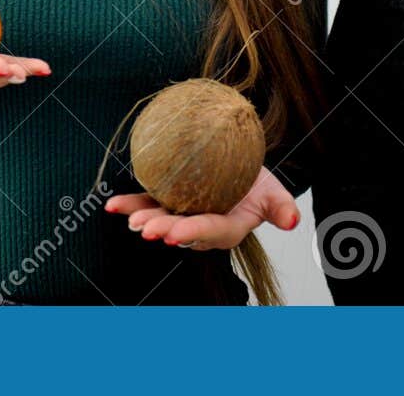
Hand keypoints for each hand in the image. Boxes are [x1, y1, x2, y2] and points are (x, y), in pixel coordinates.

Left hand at [104, 166, 300, 250]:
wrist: (241, 168)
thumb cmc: (258, 184)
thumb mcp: (275, 192)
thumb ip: (281, 208)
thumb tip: (292, 221)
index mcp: (227, 227)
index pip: (211, 232)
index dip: (194, 234)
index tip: (177, 236)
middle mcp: (200, 225)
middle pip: (181, 229)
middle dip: (163, 230)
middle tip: (147, 229)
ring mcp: (182, 213)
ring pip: (161, 218)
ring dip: (143, 219)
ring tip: (129, 219)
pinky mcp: (166, 200)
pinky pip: (146, 202)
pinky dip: (128, 205)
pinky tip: (111, 206)